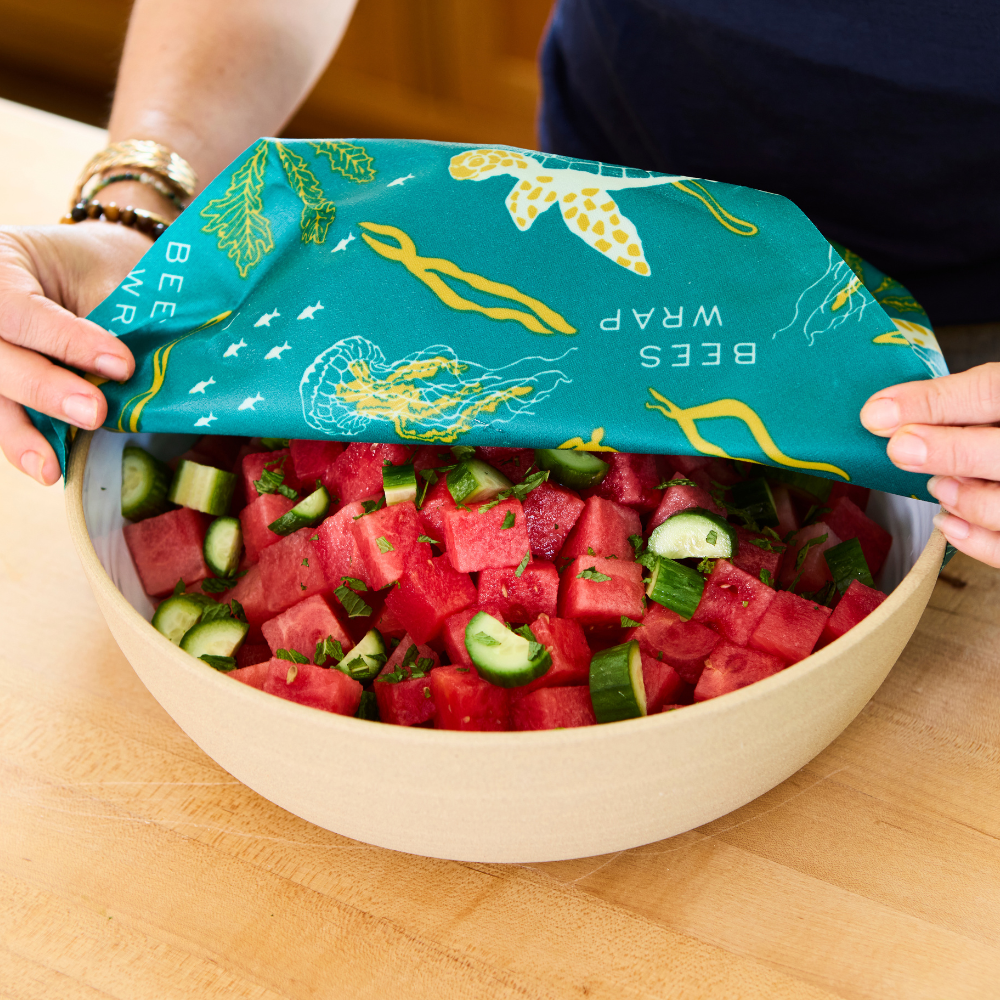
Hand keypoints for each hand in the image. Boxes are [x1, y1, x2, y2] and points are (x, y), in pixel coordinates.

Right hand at [0, 222, 149, 484]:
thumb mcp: (100, 273)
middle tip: (95, 412)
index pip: (18, 310)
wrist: (81, 268)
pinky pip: (1, 414)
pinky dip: (23, 440)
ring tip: (50, 466)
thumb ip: (109, 317)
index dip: (66, 340)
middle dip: (44, 388)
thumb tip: (143, 369)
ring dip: (21, 432)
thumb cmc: (93, 268)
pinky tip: (44, 465)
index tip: (121, 365)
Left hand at [860, 363, 999, 565]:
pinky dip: (974, 540)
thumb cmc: (996, 426)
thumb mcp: (982, 400)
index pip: (988, 392)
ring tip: (937, 487)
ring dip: (964, 498)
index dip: (932, 403)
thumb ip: (943, 404)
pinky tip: (947, 522)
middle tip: (899, 449)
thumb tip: (879, 415)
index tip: (877, 414)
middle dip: (946, 452)